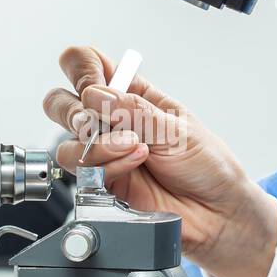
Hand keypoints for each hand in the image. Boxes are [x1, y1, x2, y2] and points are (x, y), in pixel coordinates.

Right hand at [42, 46, 276, 276]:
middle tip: (103, 120)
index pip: (87, 65)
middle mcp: (110, 121)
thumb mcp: (175, 127)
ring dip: (99, 144)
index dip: (82, 70)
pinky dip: (109, 167)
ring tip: (136, 148)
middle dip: (76, 111)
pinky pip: (83, 172)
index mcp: (131, 94)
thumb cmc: (205, 164)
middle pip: (60, 102)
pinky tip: (135, 167)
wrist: (215, 211)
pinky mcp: (102, 183)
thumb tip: (93, 95)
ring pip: (66, 141)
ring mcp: (103, 152)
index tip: (97, 86)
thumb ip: (132, 110)